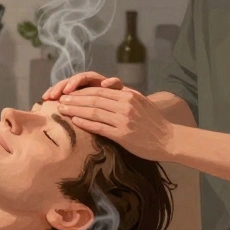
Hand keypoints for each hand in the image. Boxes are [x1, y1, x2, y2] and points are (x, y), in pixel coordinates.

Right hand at [41, 71, 123, 101]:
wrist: (124, 114)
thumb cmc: (123, 104)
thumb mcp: (122, 94)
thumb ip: (115, 87)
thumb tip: (107, 82)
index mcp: (97, 81)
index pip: (83, 77)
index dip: (74, 82)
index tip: (67, 90)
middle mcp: (87, 83)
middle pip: (70, 81)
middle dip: (60, 87)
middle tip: (52, 95)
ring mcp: (79, 91)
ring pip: (64, 87)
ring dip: (55, 90)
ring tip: (46, 98)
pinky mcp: (73, 99)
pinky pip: (62, 95)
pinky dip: (54, 96)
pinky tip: (45, 100)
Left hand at [57, 87, 173, 161]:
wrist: (169, 139)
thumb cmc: (154, 122)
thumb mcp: (140, 103)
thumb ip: (124, 96)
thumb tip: (106, 90)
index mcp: (129, 95)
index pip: (99, 90)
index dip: (81, 91)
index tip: (69, 92)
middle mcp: (125, 105)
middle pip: (94, 99)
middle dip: (74, 99)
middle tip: (59, 99)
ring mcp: (124, 119)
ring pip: (94, 111)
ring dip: (75, 109)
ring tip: (62, 109)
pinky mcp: (123, 134)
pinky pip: (99, 127)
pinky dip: (85, 123)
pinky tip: (74, 121)